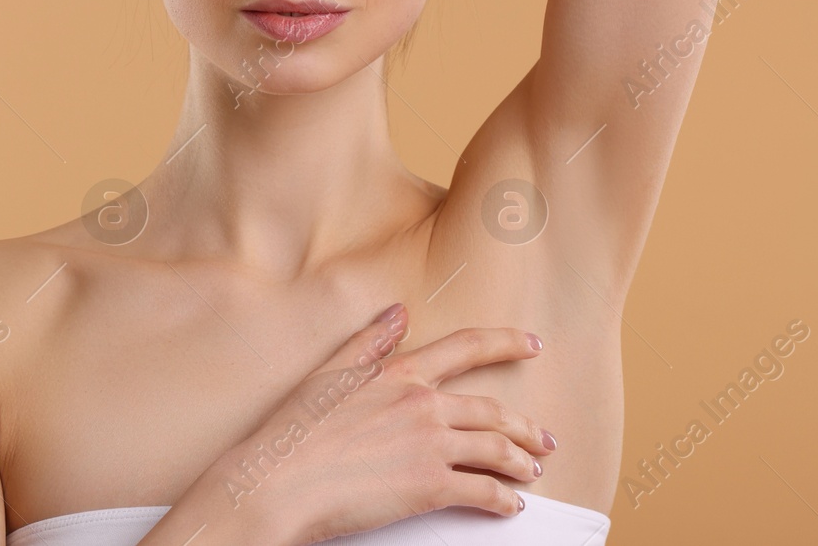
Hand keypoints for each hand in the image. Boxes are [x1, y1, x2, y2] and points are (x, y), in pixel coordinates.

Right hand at [203, 304, 556, 544]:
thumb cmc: (292, 435)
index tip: (533, 345)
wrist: (274, 485)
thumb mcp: (329, 374)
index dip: (507, 343)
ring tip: (531, 471)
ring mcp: (430, 445)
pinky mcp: (429, 488)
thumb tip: (399, 313)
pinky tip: (510, 504)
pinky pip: (482, 491)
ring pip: (495, 448)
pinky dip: (503, 498)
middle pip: (492, 409)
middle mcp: (423, 404)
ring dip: (520, 462)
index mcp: (401, 374)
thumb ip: (369, 342)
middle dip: (525, 427)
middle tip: (543, 439)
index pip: (467, 348)